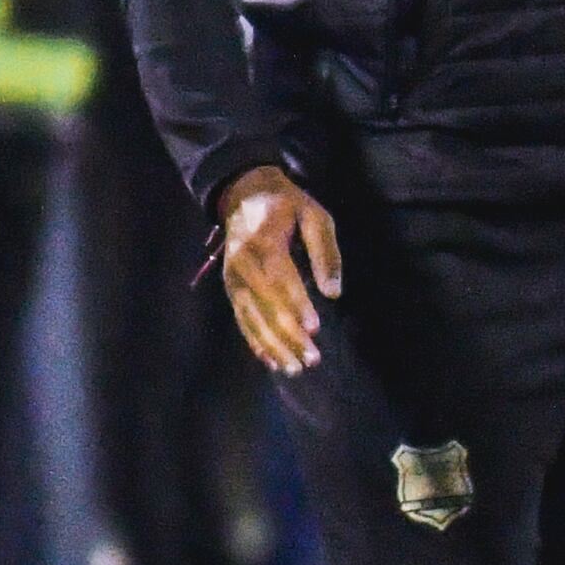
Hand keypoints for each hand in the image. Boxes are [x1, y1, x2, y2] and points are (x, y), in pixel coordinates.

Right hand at [213, 163, 340, 377]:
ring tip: (295, 368)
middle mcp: (242, 266)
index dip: (297, 304)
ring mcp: (233, 280)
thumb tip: (333, 292)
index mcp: (264, 244)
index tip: (315, 328)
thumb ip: (325, 251)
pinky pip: (242, 320)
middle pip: (266, 306)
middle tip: (311, 359)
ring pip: (252, 319)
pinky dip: (255, 342)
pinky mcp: (230, 290)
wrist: (243, 196)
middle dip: (289, 335)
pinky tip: (271, 361)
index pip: (280, 279)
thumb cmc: (287, 205)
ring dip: (274, 346)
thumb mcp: (314, 215)